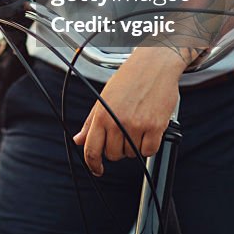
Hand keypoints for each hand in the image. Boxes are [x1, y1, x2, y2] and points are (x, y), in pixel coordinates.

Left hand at [72, 48, 185, 175]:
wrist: (154, 65)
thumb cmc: (130, 77)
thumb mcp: (104, 97)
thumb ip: (91, 121)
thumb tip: (79, 139)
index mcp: (102, 114)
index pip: (91, 149)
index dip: (92, 164)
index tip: (96, 169)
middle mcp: (117, 121)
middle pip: (112, 154)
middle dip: (116, 149)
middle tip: (122, 134)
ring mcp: (137, 125)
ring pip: (131, 154)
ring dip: (133, 146)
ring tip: (136, 126)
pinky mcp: (155, 127)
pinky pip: (149, 151)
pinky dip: (149, 146)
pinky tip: (148, 132)